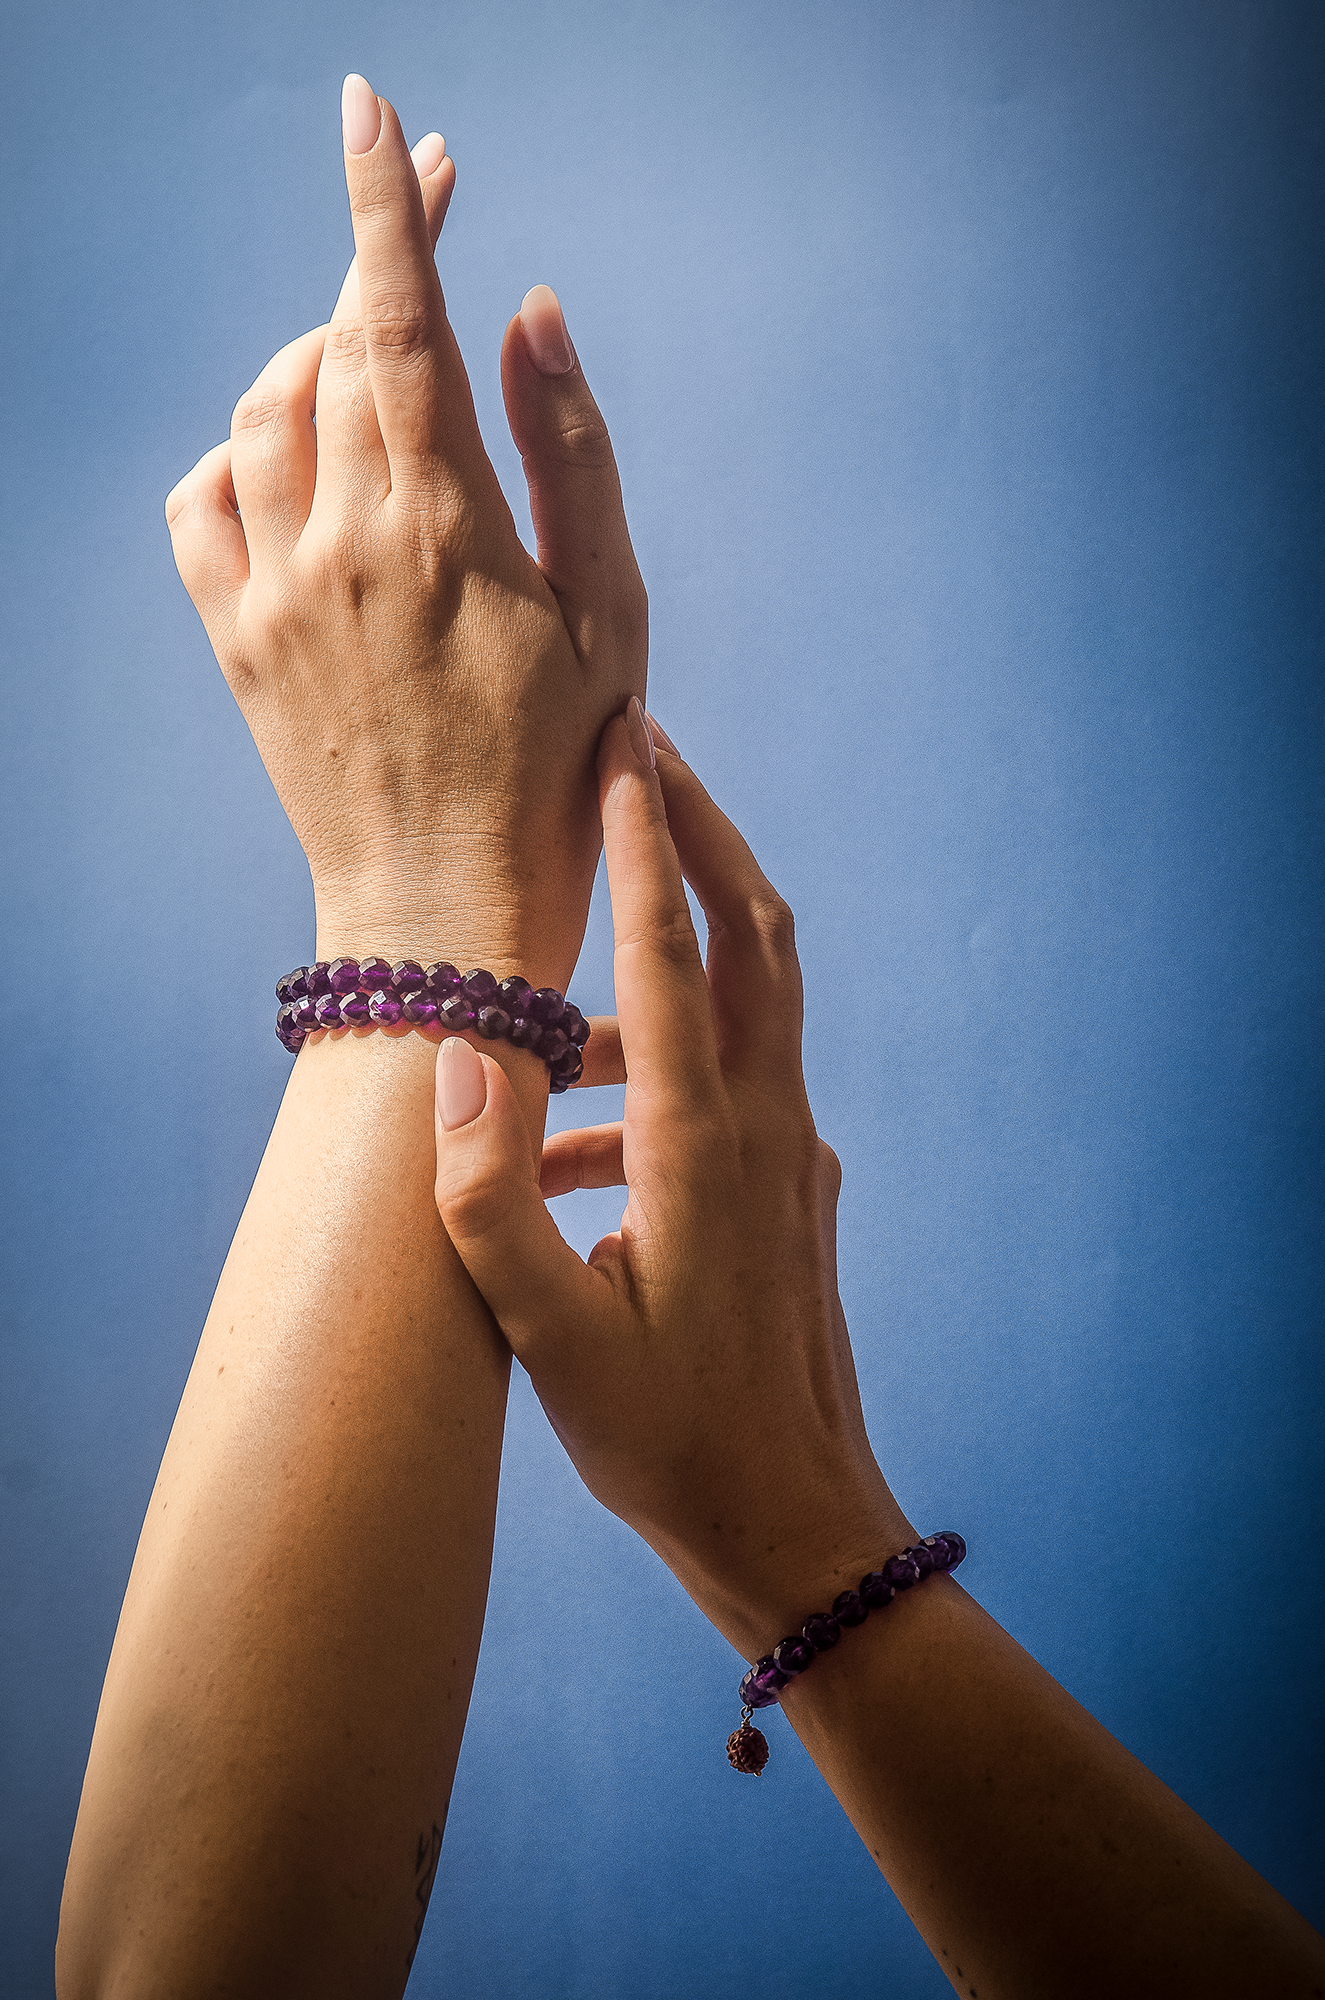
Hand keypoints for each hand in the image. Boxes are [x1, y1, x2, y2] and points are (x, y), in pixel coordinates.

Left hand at [164, 77, 646, 986]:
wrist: (445, 914)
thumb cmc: (561, 775)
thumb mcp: (610, 618)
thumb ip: (570, 453)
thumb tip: (526, 314)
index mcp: (443, 527)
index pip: (401, 319)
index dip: (390, 202)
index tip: (377, 111)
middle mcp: (340, 542)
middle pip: (335, 343)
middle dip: (380, 259)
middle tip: (430, 222)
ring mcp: (273, 592)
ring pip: (262, 409)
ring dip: (317, 359)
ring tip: (382, 373)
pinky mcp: (235, 640)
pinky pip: (199, 501)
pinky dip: (238, 455)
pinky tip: (296, 472)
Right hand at [432, 701, 912, 1658]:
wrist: (796, 1524)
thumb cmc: (669, 1441)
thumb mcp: (549, 1338)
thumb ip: (485, 1199)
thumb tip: (460, 1060)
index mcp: (703, 1144)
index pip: (674, 950)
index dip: (645, 839)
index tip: (625, 742)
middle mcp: (765, 1125)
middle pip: (753, 933)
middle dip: (700, 832)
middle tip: (643, 752)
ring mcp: (790, 1156)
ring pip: (745, 1003)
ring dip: (660, 965)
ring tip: (536, 1022)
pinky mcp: (789, 1190)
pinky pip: (726, 1085)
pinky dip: (653, 1072)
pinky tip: (567, 1157)